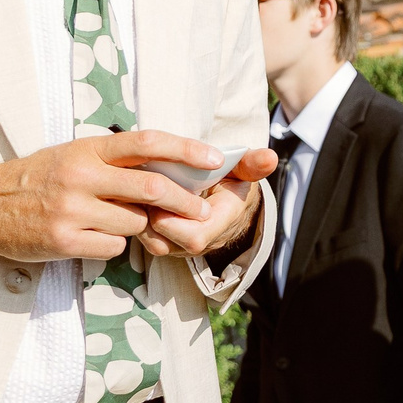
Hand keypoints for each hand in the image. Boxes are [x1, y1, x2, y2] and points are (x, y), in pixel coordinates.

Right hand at [0, 132, 274, 262]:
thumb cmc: (38, 178)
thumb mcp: (74, 155)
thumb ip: (115, 161)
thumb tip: (170, 170)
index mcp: (87, 148)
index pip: (146, 142)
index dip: (185, 148)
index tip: (213, 158)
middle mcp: (81, 175)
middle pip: (152, 187)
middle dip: (185, 201)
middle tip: (202, 210)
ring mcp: (73, 210)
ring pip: (136, 222)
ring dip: (138, 225)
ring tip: (114, 220)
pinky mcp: (65, 241)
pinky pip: (114, 247)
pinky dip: (114, 244)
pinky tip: (92, 236)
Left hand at [137, 143, 279, 261]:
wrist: (223, 199)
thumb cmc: (230, 180)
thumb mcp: (242, 169)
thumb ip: (253, 164)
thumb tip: (270, 157)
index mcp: (219, 223)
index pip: (194, 236)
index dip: (174, 218)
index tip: (162, 191)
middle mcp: (199, 241)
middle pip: (165, 243)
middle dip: (149, 217)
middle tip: (140, 191)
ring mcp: (178, 245)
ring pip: (150, 242)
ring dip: (138, 218)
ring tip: (134, 193)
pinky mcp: (163, 241)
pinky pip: (143, 239)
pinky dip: (134, 219)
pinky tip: (132, 198)